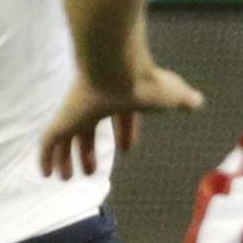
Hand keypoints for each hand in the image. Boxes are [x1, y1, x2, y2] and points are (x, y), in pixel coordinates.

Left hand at [39, 66, 203, 179]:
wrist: (116, 63)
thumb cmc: (144, 81)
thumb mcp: (170, 94)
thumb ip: (182, 99)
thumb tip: (197, 102)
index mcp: (119, 97)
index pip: (120, 117)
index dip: (124, 133)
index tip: (126, 150)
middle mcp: (95, 103)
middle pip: (87, 130)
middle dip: (88, 151)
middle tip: (90, 172)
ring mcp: (76, 111)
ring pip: (65, 137)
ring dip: (66, 159)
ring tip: (67, 179)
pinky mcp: (62, 118)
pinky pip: (48, 142)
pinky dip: (45, 159)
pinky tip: (45, 175)